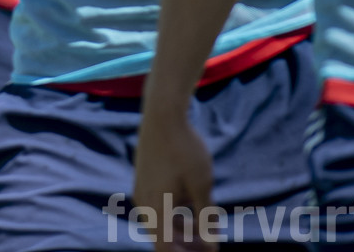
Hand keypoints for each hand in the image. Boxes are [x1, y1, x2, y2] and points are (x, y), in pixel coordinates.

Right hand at [133, 103, 211, 250]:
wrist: (163, 115)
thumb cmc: (185, 149)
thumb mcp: (202, 185)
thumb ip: (206, 218)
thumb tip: (212, 245)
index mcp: (156, 207)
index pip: (164, 249)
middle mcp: (143, 202)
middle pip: (161, 238)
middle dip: (184, 245)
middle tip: (208, 245)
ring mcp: (141, 190)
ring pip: (159, 222)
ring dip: (180, 231)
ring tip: (204, 230)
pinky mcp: (143, 180)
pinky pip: (156, 208)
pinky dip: (173, 215)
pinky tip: (191, 209)